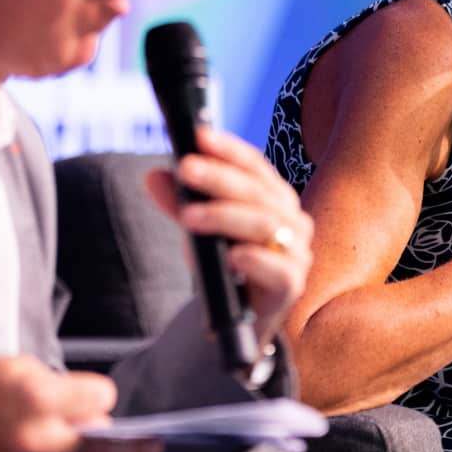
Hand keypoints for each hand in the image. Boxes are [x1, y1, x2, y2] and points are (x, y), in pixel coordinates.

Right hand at [0, 356, 161, 451]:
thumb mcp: (21, 368)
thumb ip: (64, 389)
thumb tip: (99, 411)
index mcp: (38, 399)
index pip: (103, 402)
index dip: (99, 396)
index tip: (98, 396)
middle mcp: (32, 441)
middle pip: (99, 447)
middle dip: (113, 439)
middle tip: (149, 444)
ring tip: (64, 437)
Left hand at [147, 126, 313, 346]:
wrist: (238, 316)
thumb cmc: (225, 264)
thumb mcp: (198, 229)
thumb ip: (180, 203)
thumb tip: (154, 176)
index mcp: (274, 197)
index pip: (255, 166)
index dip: (228, 149)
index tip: (198, 135)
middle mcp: (292, 219)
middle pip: (258, 191)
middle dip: (219, 178)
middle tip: (185, 169)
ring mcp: (297, 252)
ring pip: (266, 225)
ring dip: (224, 216)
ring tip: (187, 216)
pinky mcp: (292, 285)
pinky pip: (279, 269)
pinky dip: (255, 259)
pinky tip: (233, 255)